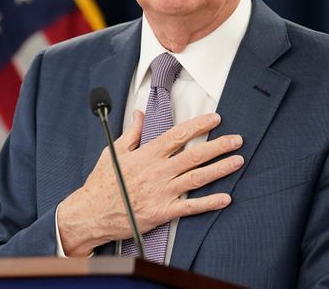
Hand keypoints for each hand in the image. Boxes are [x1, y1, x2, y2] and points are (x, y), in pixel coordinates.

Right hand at [57, 111, 242, 256]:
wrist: (91, 213)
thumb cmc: (102, 183)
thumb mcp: (114, 152)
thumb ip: (132, 133)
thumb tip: (140, 115)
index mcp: (146, 155)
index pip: (178, 135)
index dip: (199, 125)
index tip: (215, 118)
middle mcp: (157, 172)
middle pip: (194, 155)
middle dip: (219, 146)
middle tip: (236, 139)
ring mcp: (162, 193)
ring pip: (197, 178)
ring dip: (220, 169)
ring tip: (237, 161)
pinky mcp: (162, 212)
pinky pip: (190, 207)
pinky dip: (209, 203)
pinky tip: (226, 198)